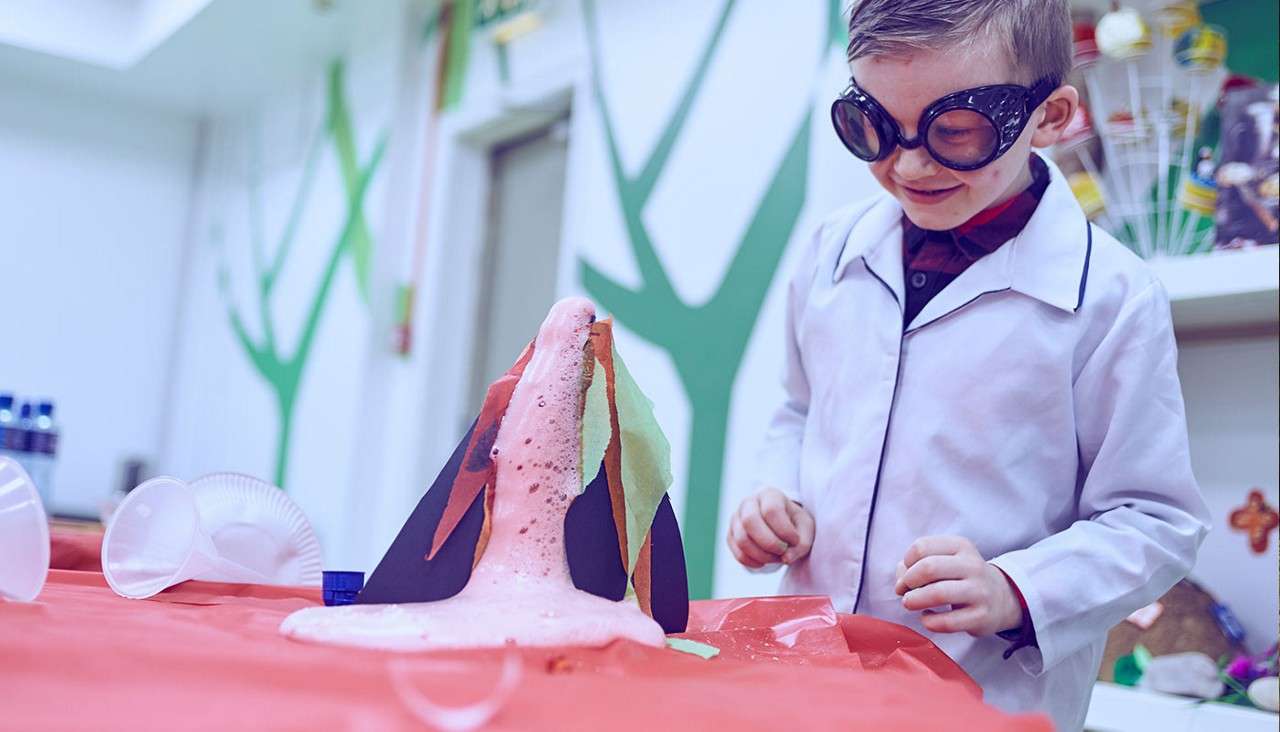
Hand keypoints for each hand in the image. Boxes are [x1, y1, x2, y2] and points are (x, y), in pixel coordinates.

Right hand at [726, 488, 814, 568]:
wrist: (779, 524)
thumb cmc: (793, 523)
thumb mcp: (805, 528)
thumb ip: (802, 544)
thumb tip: (786, 558)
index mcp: (769, 495)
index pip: (771, 510)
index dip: (784, 530)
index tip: (795, 540)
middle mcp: (749, 503)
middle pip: (750, 521)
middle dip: (769, 543)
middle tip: (783, 551)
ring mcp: (736, 519)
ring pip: (742, 540)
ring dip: (762, 555)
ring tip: (776, 557)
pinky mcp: (731, 535)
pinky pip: (738, 553)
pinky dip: (753, 562)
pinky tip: (765, 562)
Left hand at [893, 535, 1023, 636]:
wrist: (1001, 598)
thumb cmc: (960, 577)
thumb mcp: (945, 561)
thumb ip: (916, 565)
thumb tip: (899, 582)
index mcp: (961, 546)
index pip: (922, 547)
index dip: (906, 562)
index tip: (906, 574)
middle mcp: (973, 566)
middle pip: (928, 568)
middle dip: (907, 581)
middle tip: (903, 591)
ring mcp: (979, 592)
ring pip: (937, 594)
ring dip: (914, 600)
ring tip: (909, 603)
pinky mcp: (981, 617)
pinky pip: (946, 622)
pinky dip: (928, 621)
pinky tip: (927, 617)